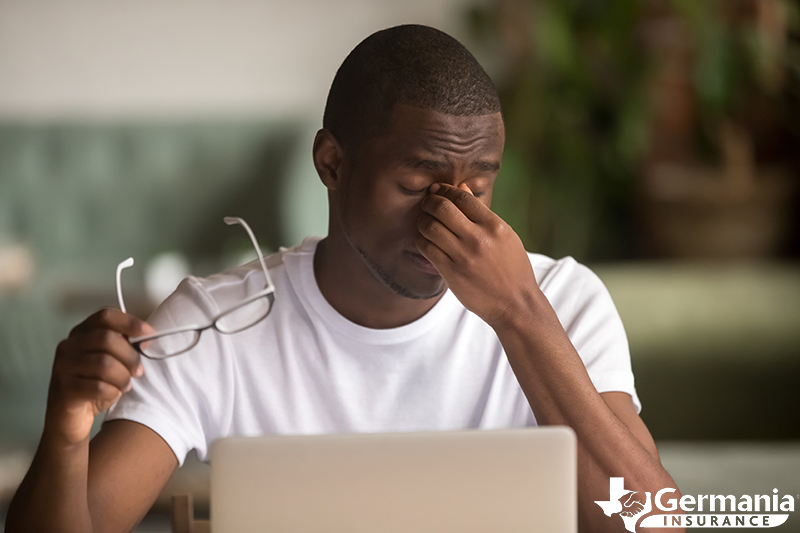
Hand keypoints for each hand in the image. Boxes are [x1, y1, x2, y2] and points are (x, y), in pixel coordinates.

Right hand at [45, 308, 153, 445]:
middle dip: (130, 357)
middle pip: (108, 339)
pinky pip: (98, 386)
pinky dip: (112, 392)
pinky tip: (112, 395)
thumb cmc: (93, 387)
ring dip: (122, 377)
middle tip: (138, 371)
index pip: (105, 316)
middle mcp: (68, 346)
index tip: (149, 333)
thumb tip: (147, 339)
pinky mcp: (64, 387)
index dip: (130, 322)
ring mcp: (63, 366)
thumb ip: (124, 347)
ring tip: (124, 385)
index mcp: (81, 333)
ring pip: (104, 364)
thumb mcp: (110, 361)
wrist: (68, 419)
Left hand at [415, 183, 538, 326]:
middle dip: (429, 201)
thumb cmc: (512, 268)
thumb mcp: (505, 236)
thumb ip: (482, 213)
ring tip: (424, 222)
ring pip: (430, 227)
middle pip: (442, 207)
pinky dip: (421, 240)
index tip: (438, 190)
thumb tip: (461, 187)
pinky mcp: (451, 272)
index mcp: (494, 226)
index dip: (445, 189)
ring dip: (422, 221)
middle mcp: (478, 238)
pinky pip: (427, 248)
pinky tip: (425, 240)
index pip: (462, 197)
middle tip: (426, 204)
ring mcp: (463, 256)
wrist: (515, 303)